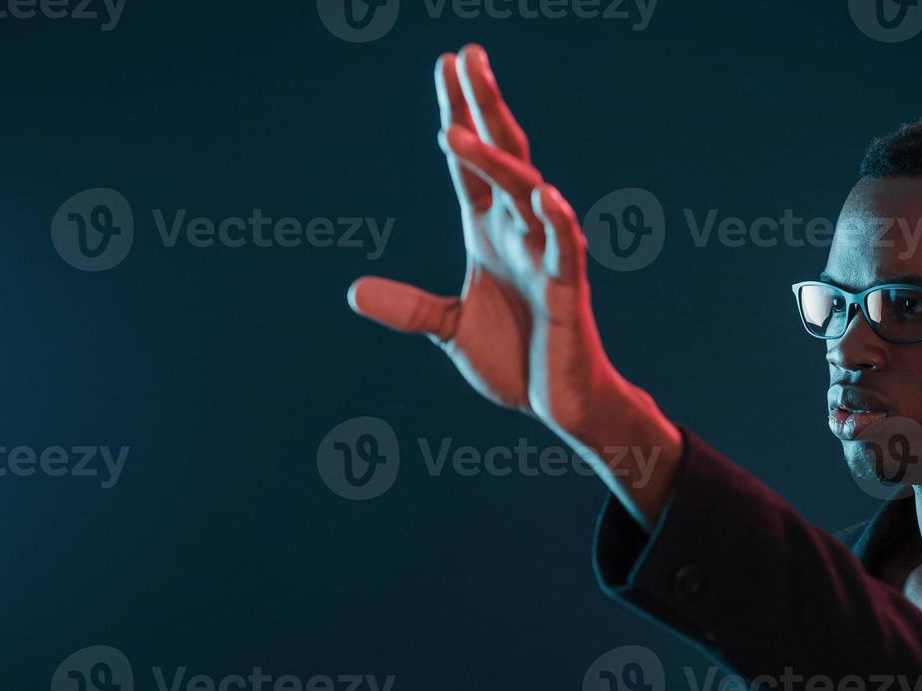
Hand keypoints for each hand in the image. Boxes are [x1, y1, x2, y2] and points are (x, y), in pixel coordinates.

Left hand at [347, 44, 618, 437]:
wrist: (560, 405)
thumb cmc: (517, 361)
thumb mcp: (450, 331)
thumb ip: (409, 308)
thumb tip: (354, 292)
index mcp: (489, 234)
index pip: (470, 166)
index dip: (457, 117)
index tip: (446, 65)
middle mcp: (519, 233)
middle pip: (503, 156)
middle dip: (484, 107)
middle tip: (468, 54)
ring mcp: (546, 256)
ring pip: (525, 192)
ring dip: (495, 161)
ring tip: (457, 131)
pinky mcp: (568, 290)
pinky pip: (565, 247)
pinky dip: (555, 220)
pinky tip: (544, 192)